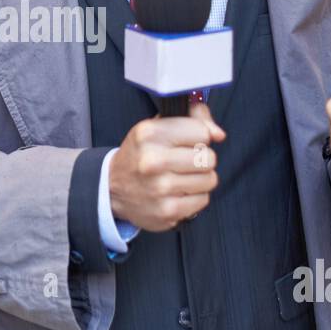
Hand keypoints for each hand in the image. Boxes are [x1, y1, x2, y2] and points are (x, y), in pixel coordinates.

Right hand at [109, 102, 225, 231]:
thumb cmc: (141, 155)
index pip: (201, 131)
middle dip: (201, 159)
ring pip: (210, 179)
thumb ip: (192, 118)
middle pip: (209, 157)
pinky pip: (203, 200)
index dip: (199, 136)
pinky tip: (178, 192)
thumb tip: (218, 134)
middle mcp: (153, 160)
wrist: (112, 189)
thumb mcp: (157, 126)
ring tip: (180, 177)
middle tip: (184, 161)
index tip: (187, 141)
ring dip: (200, 178)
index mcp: (150, 134)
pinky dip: (194, 197)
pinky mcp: (167, 211)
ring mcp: (160, 188)